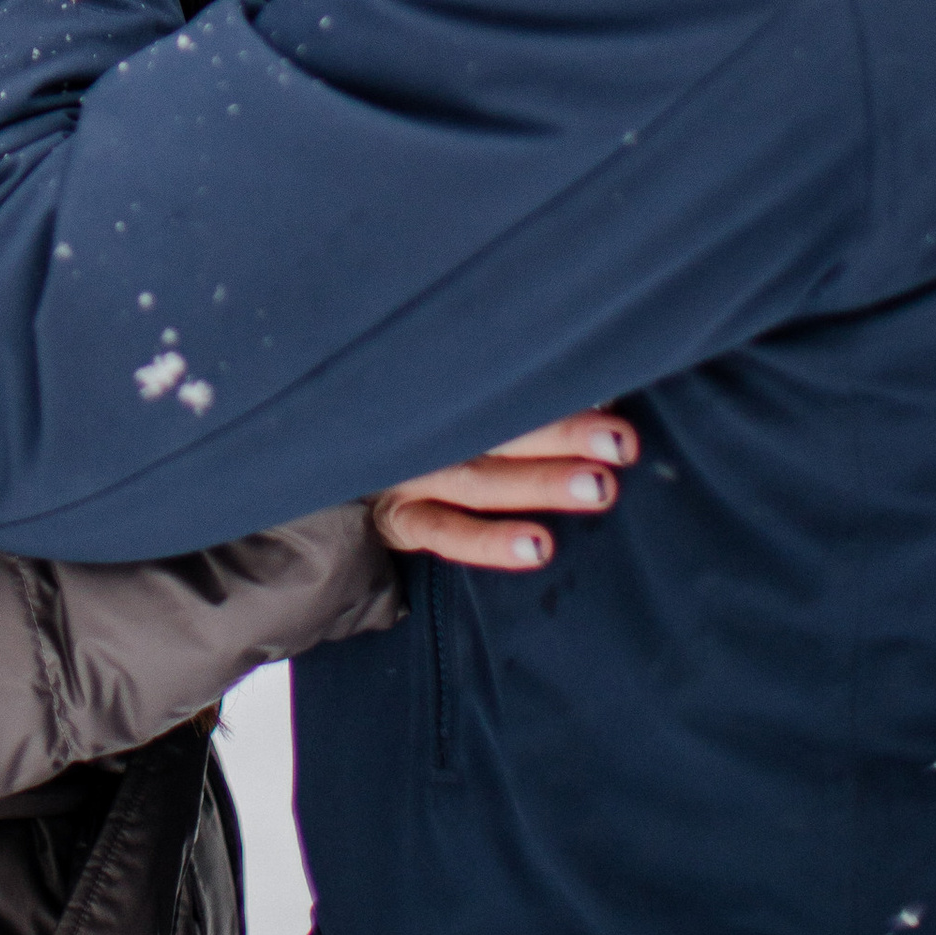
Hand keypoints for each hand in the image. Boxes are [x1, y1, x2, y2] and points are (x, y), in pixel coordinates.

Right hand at [372, 411, 639, 574]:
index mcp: (443, 391)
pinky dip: (489, 542)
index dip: (558, 394)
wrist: (314, 468)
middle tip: (621, 442)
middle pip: (500, 427)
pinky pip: (444, 531)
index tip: (613, 397)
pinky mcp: (396, 518)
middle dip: (562, 434)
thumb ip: (497, 397)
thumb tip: (593, 392)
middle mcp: (428, 427)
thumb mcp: (440, 400)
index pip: (502, 385)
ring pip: (481, 478)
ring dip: (540, 482)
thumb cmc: (408, 430)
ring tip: (599, 489)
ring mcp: (409, 472)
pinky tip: (538, 548)